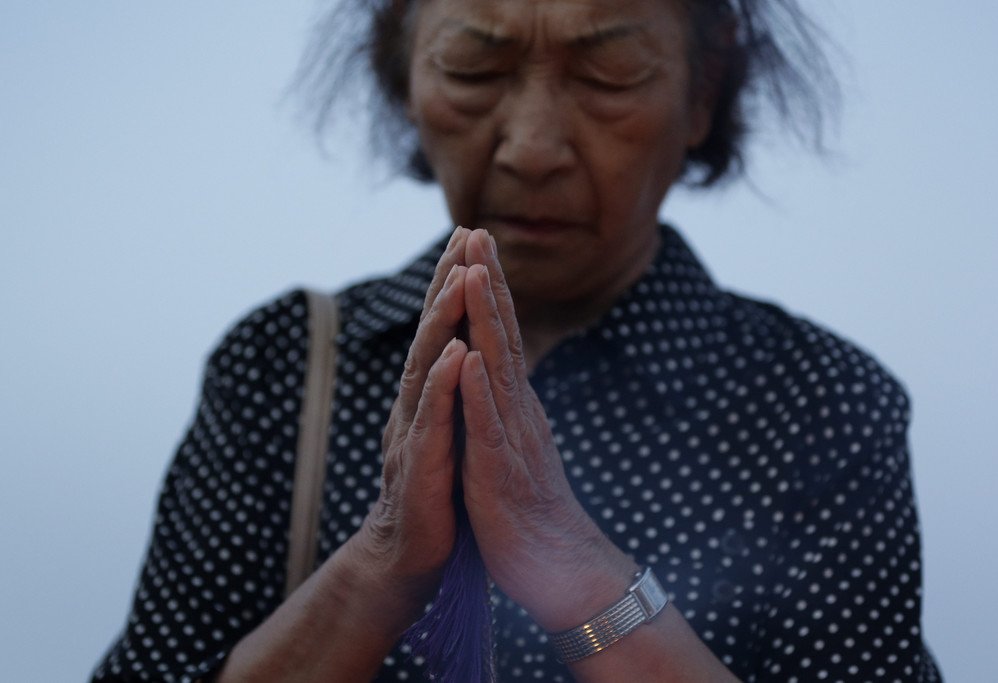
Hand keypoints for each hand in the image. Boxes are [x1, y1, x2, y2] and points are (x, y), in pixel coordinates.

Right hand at [345, 227, 470, 624]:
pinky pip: (433, 421)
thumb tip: (465, 348)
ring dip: (442, 321)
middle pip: (430, 333)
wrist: (409, 558)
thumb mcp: (447, 431)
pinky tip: (456, 354)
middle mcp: (416, 405)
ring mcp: (414, 433)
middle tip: (463, 233)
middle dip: (446, 282)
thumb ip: (451, 393)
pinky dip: (444, 386)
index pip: (441, 329)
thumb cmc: (435, 493)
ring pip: (427, 367)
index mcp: (428, 396)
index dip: (453, 283)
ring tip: (460, 278)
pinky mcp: (421, 468)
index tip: (471, 237)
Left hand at [457, 229, 636, 629]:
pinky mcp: (502, 471)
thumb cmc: (529, 508)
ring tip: (473, 271)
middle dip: (486, 282)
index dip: (487, 289)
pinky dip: (480, 390)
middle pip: (501, 335)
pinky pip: (489, 426)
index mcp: (514, 404)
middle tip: (475, 231)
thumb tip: (495, 375)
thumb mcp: (512, 444)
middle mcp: (517, 409)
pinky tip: (470, 357)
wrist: (559, 567)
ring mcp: (512, 436)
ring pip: (498, 368)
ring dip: (485, 318)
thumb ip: (504, 408)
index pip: (500, 335)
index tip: (474, 245)